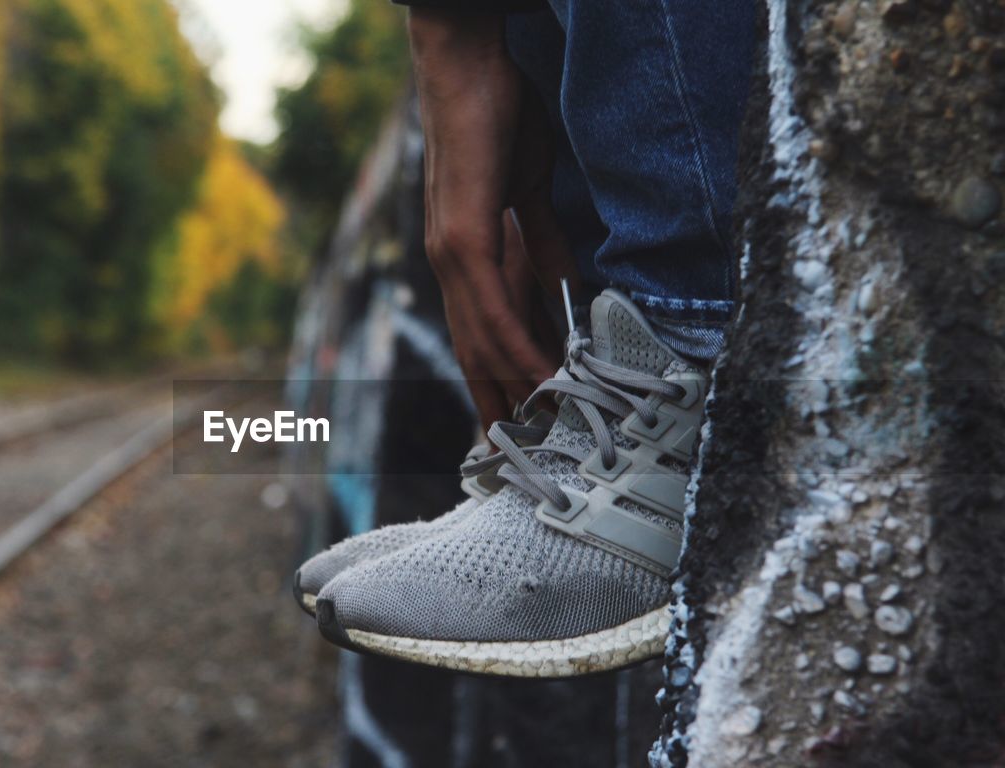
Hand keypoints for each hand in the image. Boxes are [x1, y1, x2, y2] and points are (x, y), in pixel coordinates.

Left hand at [408, 8, 578, 431]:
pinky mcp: (461, 235)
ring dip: (510, 389)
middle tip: (520, 456)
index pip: (480, 332)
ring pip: (479, 338)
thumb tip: (568, 289)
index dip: (498, 380)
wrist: (470, 59)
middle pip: (472, 351)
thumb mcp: (533, 195)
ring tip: (539, 433)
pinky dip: (514, 346)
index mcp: (466, 256)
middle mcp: (450, 263)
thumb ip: (544, 245)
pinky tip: (537, 379)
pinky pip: (488, 306)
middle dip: (495, 405)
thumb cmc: (502, 118)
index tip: (520, 423)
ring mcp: (451, 253)